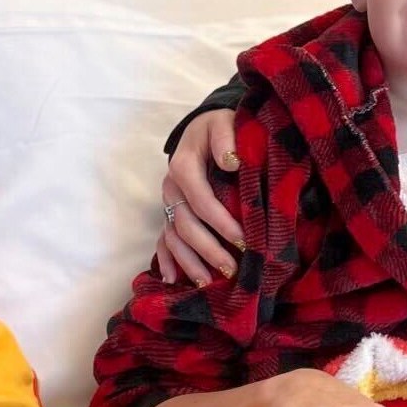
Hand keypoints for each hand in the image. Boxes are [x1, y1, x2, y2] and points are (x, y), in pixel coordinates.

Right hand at [156, 109, 243, 286]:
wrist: (204, 128)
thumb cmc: (219, 128)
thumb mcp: (224, 123)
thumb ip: (226, 139)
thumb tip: (232, 162)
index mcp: (183, 167)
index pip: (202, 201)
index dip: (222, 223)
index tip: (244, 240)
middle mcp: (171, 188)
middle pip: (185, 224)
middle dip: (208, 250)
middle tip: (232, 270)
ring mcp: (168, 203)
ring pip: (173, 237)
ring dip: (190, 262)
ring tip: (208, 283)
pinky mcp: (170, 212)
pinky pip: (163, 239)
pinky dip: (166, 260)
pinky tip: (174, 280)